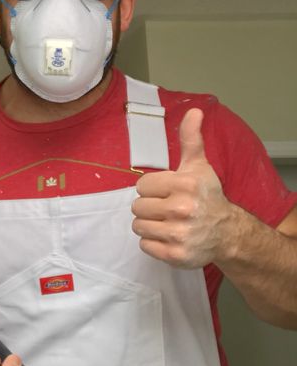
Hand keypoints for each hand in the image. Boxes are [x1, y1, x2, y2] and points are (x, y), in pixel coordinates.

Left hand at [131, 108, 234, 268]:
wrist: (227, 232)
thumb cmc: (208, 197)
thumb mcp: (199, 166)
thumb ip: (190, 139)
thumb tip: (193, 111)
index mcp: (184, 185)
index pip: (142, 185)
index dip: (153, 188)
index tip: (167, 192)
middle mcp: (182, 209)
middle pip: (137, 206)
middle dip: (150, 207)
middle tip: (167, 209)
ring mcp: (179, 234)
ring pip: (138, 226)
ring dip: (149, 224)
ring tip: (167, 222)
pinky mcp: (175, 255)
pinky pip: (145, 245)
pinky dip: (153, 243)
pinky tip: (169, 236)